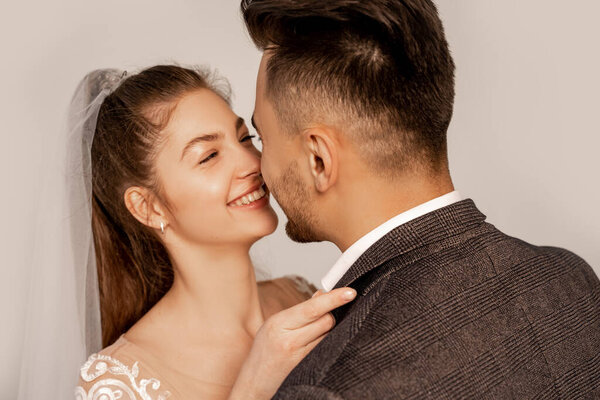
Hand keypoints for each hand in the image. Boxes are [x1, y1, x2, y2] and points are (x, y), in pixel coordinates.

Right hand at [228, 287, 356, 399]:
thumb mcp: (276, 326)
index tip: (350, 292)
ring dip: (328, 331)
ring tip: (313, 336)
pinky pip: (325, 349)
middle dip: (330, 316)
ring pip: (329, 335)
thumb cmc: (264, 353)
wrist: (253, 384)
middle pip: (326, 321)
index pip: (313, 307)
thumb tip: (321, 295)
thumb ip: (300, 311)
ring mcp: (298, 356)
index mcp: (278, 323)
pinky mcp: (307, 368)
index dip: (334, 298)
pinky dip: (326, 343)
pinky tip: (316, 345)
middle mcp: (288, 339)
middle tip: (324, 318)